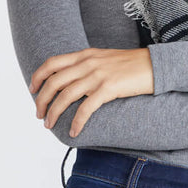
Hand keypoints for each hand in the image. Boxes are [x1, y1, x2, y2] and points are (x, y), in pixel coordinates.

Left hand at [29, 48, 153, 136]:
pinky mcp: (109, 88)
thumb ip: (88, 65)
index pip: (52, 63)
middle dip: (42, 100)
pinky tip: (75, 132)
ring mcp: (98, 75)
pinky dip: (77, 122)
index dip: (38, 77)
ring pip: (65, 96)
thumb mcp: (105, 59)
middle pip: (54, 81)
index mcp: (85, 55)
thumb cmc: (132, 65)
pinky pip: (86, 108)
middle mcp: (88, 63)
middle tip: (39, 114)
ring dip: (54, 113)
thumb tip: (73, 80)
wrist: (155, 65)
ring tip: (49, 125)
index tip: (32, 90)